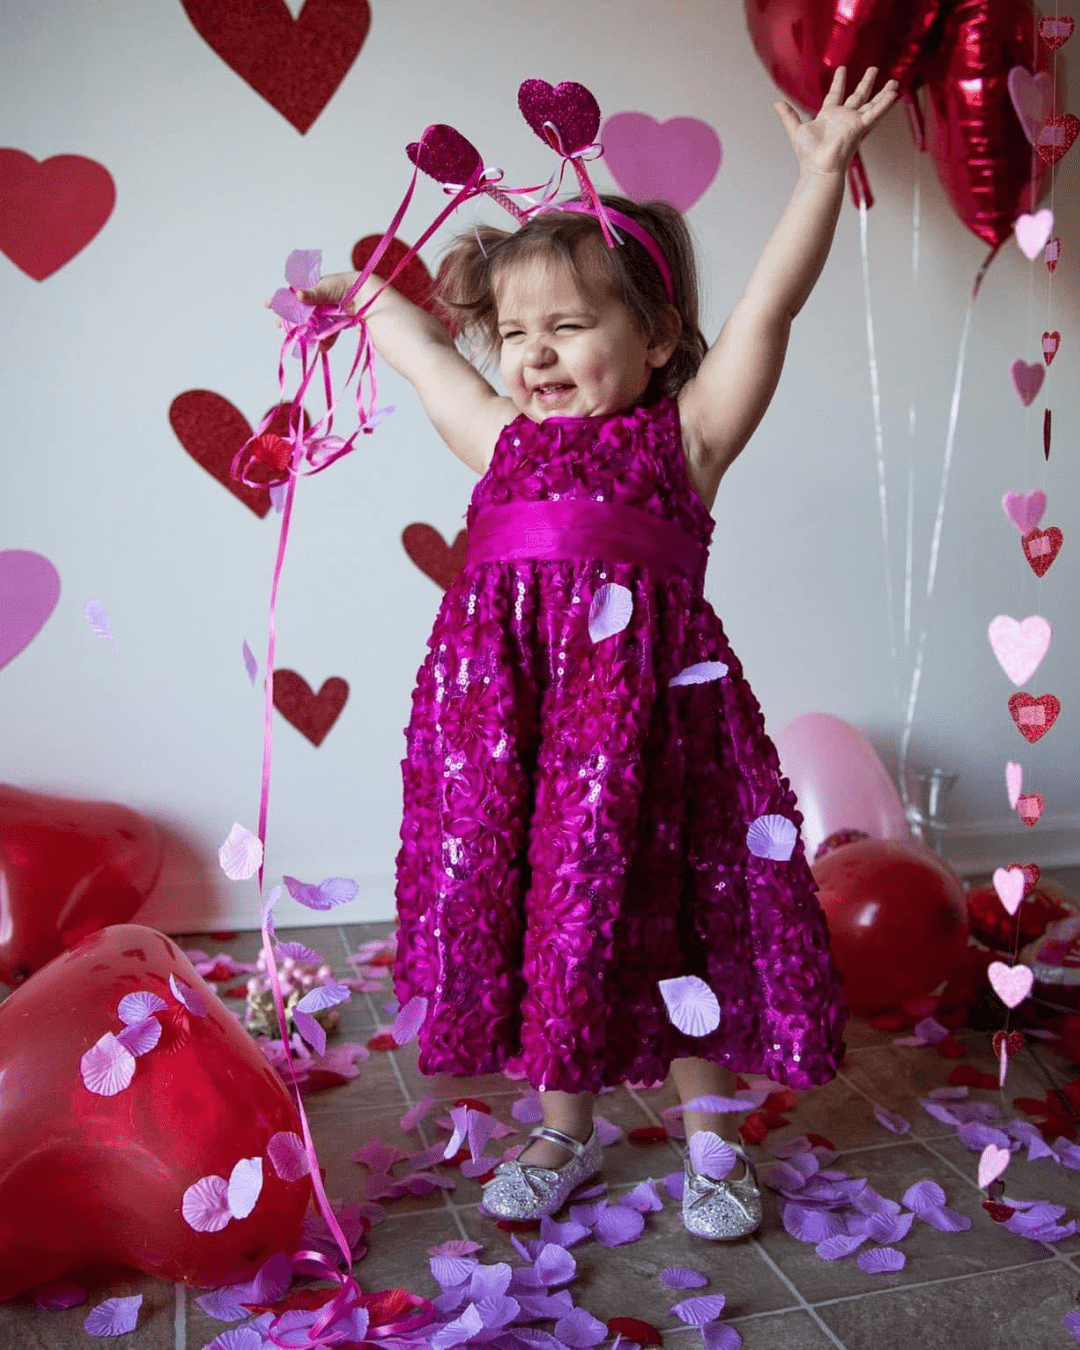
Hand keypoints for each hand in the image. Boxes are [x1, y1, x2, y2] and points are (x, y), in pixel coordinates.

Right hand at [263, 270, 360, 350]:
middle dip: (289, 319)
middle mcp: (317, 302)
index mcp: (311, 290)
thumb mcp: (325, 288)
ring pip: (312, 325)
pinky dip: (325, 341)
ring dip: (304, 333)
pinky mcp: (336, 324)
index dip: (279, 300)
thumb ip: (311, 294)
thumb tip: (298, 295)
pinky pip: (328, 334)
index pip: (291, 295)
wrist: (364, 294)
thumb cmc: (343, 285)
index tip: (266, 304)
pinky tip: (320, 348)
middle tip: (278, 324)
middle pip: (299, 313)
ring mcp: (326, 314)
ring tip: (297, 338)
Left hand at [775, 66, 897, 176]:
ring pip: (871, 103)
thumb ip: (788, 116)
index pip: (835, 94)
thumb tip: (777, 103)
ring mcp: (853, 122)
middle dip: (866, 83)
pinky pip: (874, 113)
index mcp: (828, 116)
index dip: (838, 82)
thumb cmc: (808, 155)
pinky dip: (884, 104)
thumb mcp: (795, 130)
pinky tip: (894, 94)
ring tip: (894, 82)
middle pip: (858, 96)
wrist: (818, 168)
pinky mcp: (859, 127)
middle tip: (873, 69)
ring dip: (882, 93)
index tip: (842, 70)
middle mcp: (843, 118)